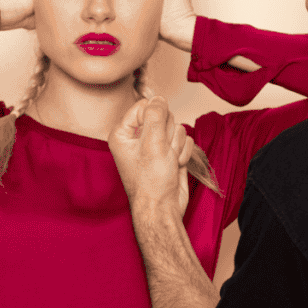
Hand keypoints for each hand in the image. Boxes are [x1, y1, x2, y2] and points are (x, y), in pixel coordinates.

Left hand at [108, 96, 193, 218]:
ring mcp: (155, 145)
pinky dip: (183, 152)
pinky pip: (185, 139)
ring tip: (167, 162)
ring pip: (176, 127)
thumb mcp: (152, 143)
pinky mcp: (170, 152)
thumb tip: (159, 98)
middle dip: (168, 134)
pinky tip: (175, 165)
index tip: (154, 135)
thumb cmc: (151, 182)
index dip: (155, 117)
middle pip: (162, 115)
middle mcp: (137, 137)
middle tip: (161, 153)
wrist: (163, 209)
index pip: (144, 106)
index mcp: (123, 133)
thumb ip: (155, 115)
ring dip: (176, 145)